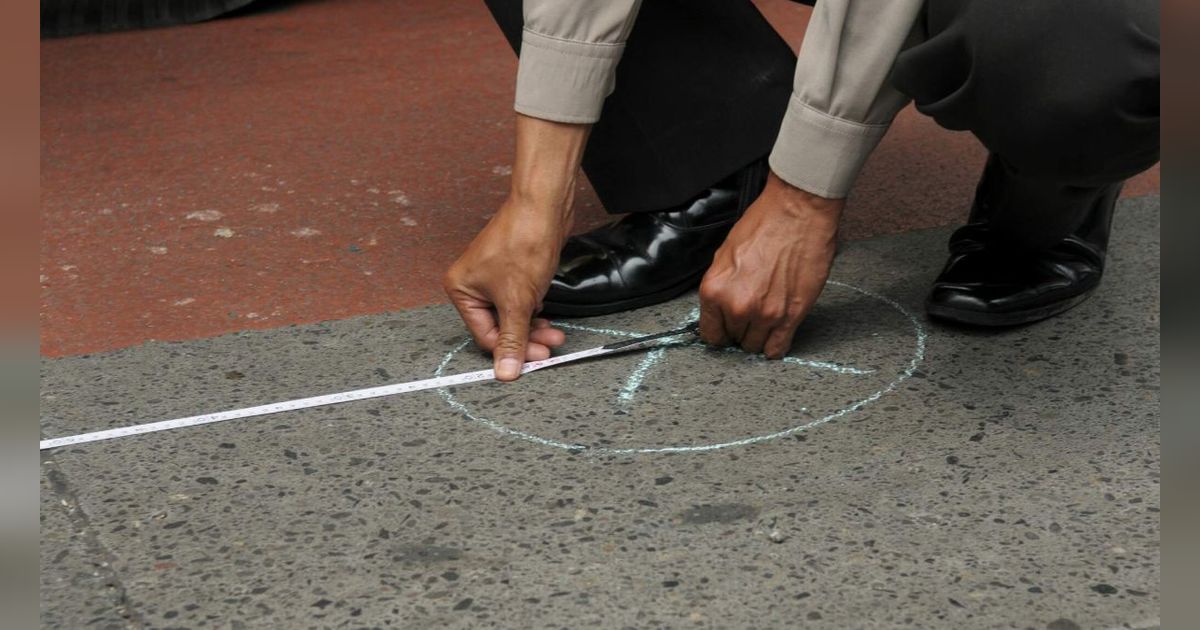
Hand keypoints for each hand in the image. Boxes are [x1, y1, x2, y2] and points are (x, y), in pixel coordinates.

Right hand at [443, 198, 567, 379]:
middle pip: (499, 326)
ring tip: (555, 331)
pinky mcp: (511, 271)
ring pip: (512, 315)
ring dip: (533, 326)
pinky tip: (546, 313)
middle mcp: (472, 285)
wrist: (544, 207)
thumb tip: (505, 372)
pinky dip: (533, 310)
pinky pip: (519, 301)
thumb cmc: (523, 242)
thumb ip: (513, 338)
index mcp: (461, 290)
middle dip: (526, 337)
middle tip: (550, 344)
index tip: (537, 357)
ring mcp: (492, 278)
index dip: (511, 349)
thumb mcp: (518, 300)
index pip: (485, 335)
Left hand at [698, 172, 843, 357]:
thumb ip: (720, 287)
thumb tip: (718, 308)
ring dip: (758, 335)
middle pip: (734, 339)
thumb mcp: (724, 254)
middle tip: (749, 313)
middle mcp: (738, 306)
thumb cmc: (763, 224)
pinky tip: (776, 332)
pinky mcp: (792, 315)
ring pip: (755, 346)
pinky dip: (775, 345)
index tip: (725, 327)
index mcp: (715, 290)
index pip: (710, 333)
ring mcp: (766, 314)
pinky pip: (777, 348)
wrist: (798, 212)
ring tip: (764, 317)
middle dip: (739, 328)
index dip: (719, 330)